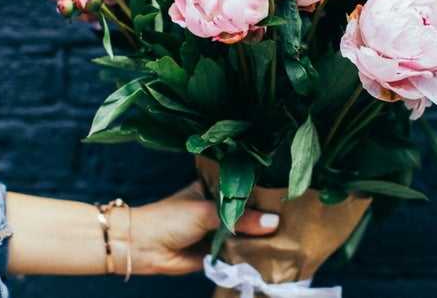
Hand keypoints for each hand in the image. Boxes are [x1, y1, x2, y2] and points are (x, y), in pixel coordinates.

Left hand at [111, 181, 279, 275]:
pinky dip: (250, 252)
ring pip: (244, 231)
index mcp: (213, 188)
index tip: (286, 191)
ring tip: (290, 232)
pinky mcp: (217, 251)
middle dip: (264, 214)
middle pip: (246, 210)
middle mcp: (218, 207)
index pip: (243, 185)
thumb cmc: (170, 219)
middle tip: (294, 214)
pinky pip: (238, 251)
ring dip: (259, 235)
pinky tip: (272, 251)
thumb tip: (273, 223)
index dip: (262, 189)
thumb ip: (240, 218)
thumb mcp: (207, 213)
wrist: (143, 248)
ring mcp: (218, 230)